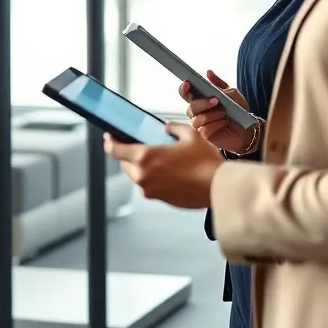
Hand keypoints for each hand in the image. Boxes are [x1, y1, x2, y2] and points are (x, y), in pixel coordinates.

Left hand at [104, 124, 222, 208]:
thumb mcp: (190, 135)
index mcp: (145, 157)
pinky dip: (152, 176)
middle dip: (128, 153)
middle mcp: (142, 176)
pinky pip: (149, 185)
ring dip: (141, 165)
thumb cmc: (205, 163)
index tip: (110, 136)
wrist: (218, 188)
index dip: (110, 142)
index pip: (115, 150)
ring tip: (157, 156)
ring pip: (136, 175)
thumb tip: (167, 129)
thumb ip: (173, 128)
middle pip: (124, 163)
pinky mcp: (159, 199)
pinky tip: (167, 170)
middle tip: (138, 144)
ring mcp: (150, 190)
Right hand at [179, 71, 256, 153]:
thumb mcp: (231, 93)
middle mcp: (197, 112)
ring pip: (198, 119)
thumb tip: (208, 72)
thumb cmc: (238, 110)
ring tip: (224, 113)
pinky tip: (224, 122)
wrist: (248, 128)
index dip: (183, 89)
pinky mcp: (206, 135)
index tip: (187, 83)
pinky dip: (216, 124)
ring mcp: (200, 124)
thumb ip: (219, 84)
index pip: (186, 94)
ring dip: (212, 115)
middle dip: (203, 103)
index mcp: (201, 100)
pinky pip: (205, 129)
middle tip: (216, 100)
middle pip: (191, 107)